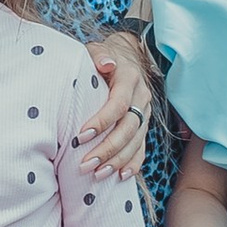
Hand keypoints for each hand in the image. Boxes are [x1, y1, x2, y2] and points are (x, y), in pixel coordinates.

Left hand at [78, 31, 152, 178]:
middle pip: (128, 128)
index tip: (81, 136)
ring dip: (117, 160)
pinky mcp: (144, 126)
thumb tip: (106, 63)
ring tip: (98, 174)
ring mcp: (146, 113)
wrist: (125, 58)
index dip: (101, 122)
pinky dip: (133, 163)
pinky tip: (121, 176)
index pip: (118, 104)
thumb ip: (100, 55)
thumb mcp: (98, 50)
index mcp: (130, 79)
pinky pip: (142, 148)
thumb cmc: (102, 57)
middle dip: (107, 148)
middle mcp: (141, 98)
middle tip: (85, 164)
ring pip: (135, 142)